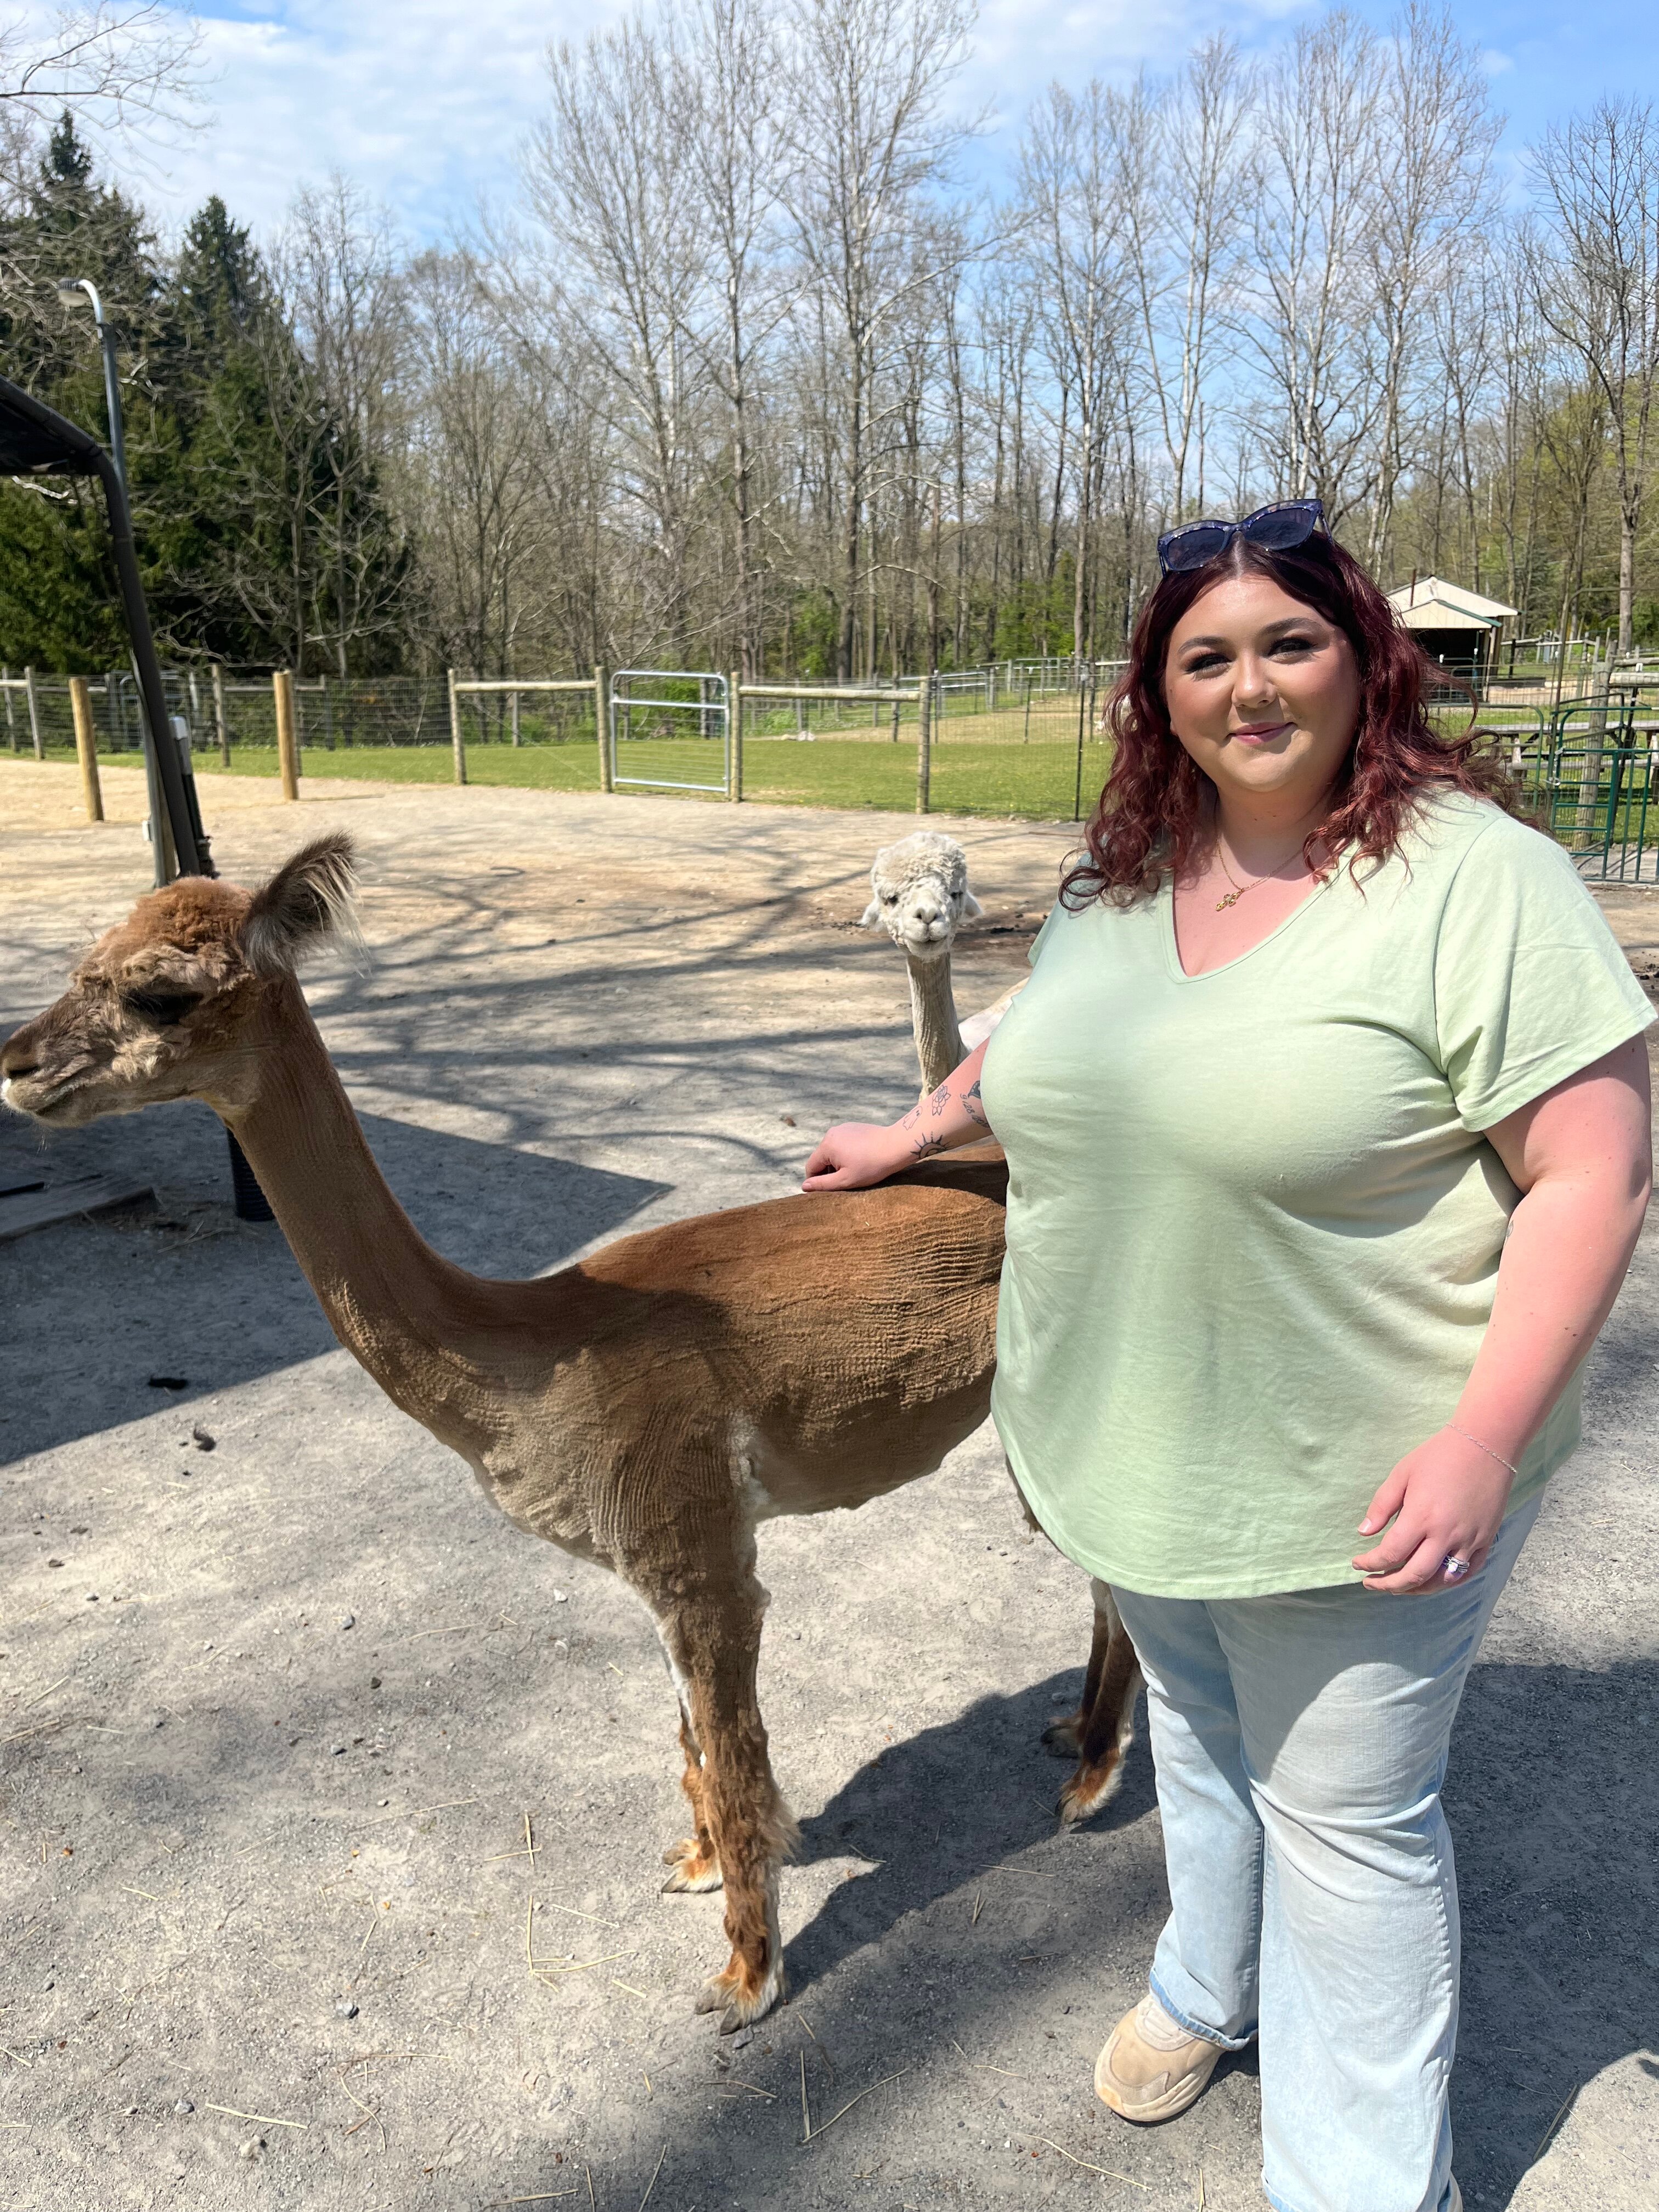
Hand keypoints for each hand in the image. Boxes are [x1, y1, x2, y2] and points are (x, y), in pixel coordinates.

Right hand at [802, 1121, 907, 1190]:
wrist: (895, 1146)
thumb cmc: (872, 1165)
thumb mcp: (845, 1180)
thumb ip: (822, 1184)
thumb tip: (804, 1186)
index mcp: (826, 1146)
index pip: (811, 1167)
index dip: (816, 1181)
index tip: (829, 1189)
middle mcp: (831, 1133)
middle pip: (821, 1158)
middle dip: (829, 1171)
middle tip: (846, 1181)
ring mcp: (842, 1128)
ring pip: (832, 1150)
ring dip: (838, 1162)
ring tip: (855, 1170)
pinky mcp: (853, 1127)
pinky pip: (842, 1143)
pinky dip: (846, 1152)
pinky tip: (860, 1159)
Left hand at [1351, 1426, 1515, 1593]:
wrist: (1485, 1446)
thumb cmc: (1438, 1457)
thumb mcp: (1402, 1474)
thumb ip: (1381, 1506)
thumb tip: (1364, 1533)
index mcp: (1421, 1517)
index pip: (1390, 1554)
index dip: (1370, 1564)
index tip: (1358, 1563)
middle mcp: (1446, 1535)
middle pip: (1414, 1576)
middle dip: (1389, 1585)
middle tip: (1372, 1583)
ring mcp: (1469, 1541)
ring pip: (1441, 1581)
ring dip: (1417, 1589)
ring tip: (1399, 1586)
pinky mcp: (1486, 1540)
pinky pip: (1467, 1573)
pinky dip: (1447, 1582)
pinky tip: (1432, 1580)